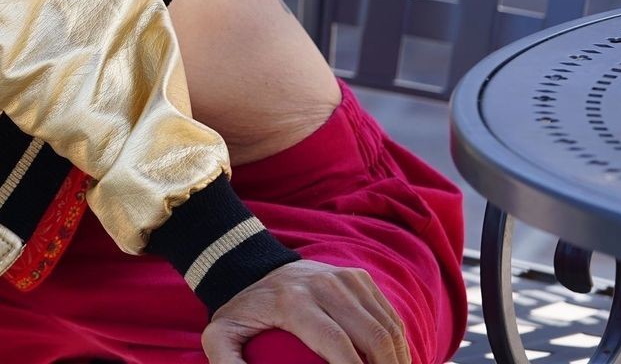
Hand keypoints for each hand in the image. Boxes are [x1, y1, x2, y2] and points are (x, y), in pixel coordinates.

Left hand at [202, 259, 409, 363]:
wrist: (253, 265)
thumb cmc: (242, 310)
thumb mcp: (220, 335)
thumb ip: (226, 362)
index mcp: (295, 301)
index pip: (337, 345)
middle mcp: (325, 285)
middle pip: (373, 337)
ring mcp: (346, 277)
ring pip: (388, 327)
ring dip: (399, 361)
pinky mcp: (359, 276)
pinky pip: (389, 316)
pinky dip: (399, 346)